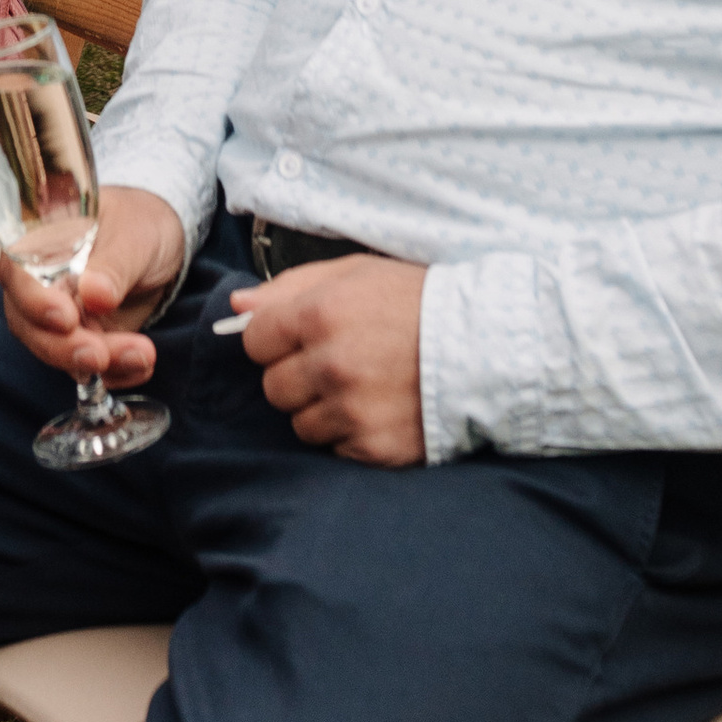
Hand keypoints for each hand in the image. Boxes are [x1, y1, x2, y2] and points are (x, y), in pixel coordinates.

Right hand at [0, 187, 185, 389]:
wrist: (162, 244)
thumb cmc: (137, 223)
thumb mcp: (133, 235)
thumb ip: (114, 263)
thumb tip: (95, 293)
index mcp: (38, 245)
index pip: (17, 275)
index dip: (33, 301)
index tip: (65, 318)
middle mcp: (39, 286)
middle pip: (29, 325)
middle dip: (64, 348)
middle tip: (100, 354)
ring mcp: (59, 319)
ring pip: (57, 352)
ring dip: (95, 364)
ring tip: (140, 355)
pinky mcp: (84, 342)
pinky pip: (88, 370)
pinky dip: (115, 374)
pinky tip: (141, 365)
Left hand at [230, 253, 428, 464]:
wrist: (484, 346)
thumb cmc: (416, 302)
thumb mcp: (355, 273)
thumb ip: (290, 287)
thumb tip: (238, 308)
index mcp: (320, 315)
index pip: (255, 342)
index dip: (273, 340)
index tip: (297, 338)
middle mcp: (330, 365)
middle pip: (272, 388)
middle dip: (295, 377)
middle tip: (334, 363)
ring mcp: (351, 411)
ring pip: (300, 424)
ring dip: (321, 409)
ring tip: (360, 387)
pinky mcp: (372, 447)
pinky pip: (335, 448)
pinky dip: (350, 434)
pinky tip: (378, 409)